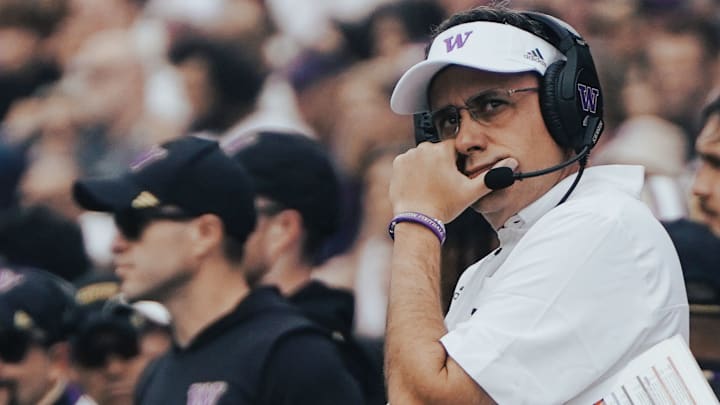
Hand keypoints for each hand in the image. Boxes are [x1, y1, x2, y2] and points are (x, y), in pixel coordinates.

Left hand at [389, 140, 516, 222]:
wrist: (417, 219)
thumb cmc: (444, 206)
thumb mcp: (471, 192)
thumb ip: (492, 176)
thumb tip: (511, 164)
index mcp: (442, 151)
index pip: (454, 149)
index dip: (456, 164)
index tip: (454, 178)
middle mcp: (424, 149)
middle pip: (438, 152)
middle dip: (441, 164)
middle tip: (442, 185)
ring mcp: (409, 156)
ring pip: (423, 156)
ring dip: (427, 166)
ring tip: (430, 186)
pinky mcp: (398, 164)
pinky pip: (409, 162)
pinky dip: (413, 171)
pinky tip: (419, 185)